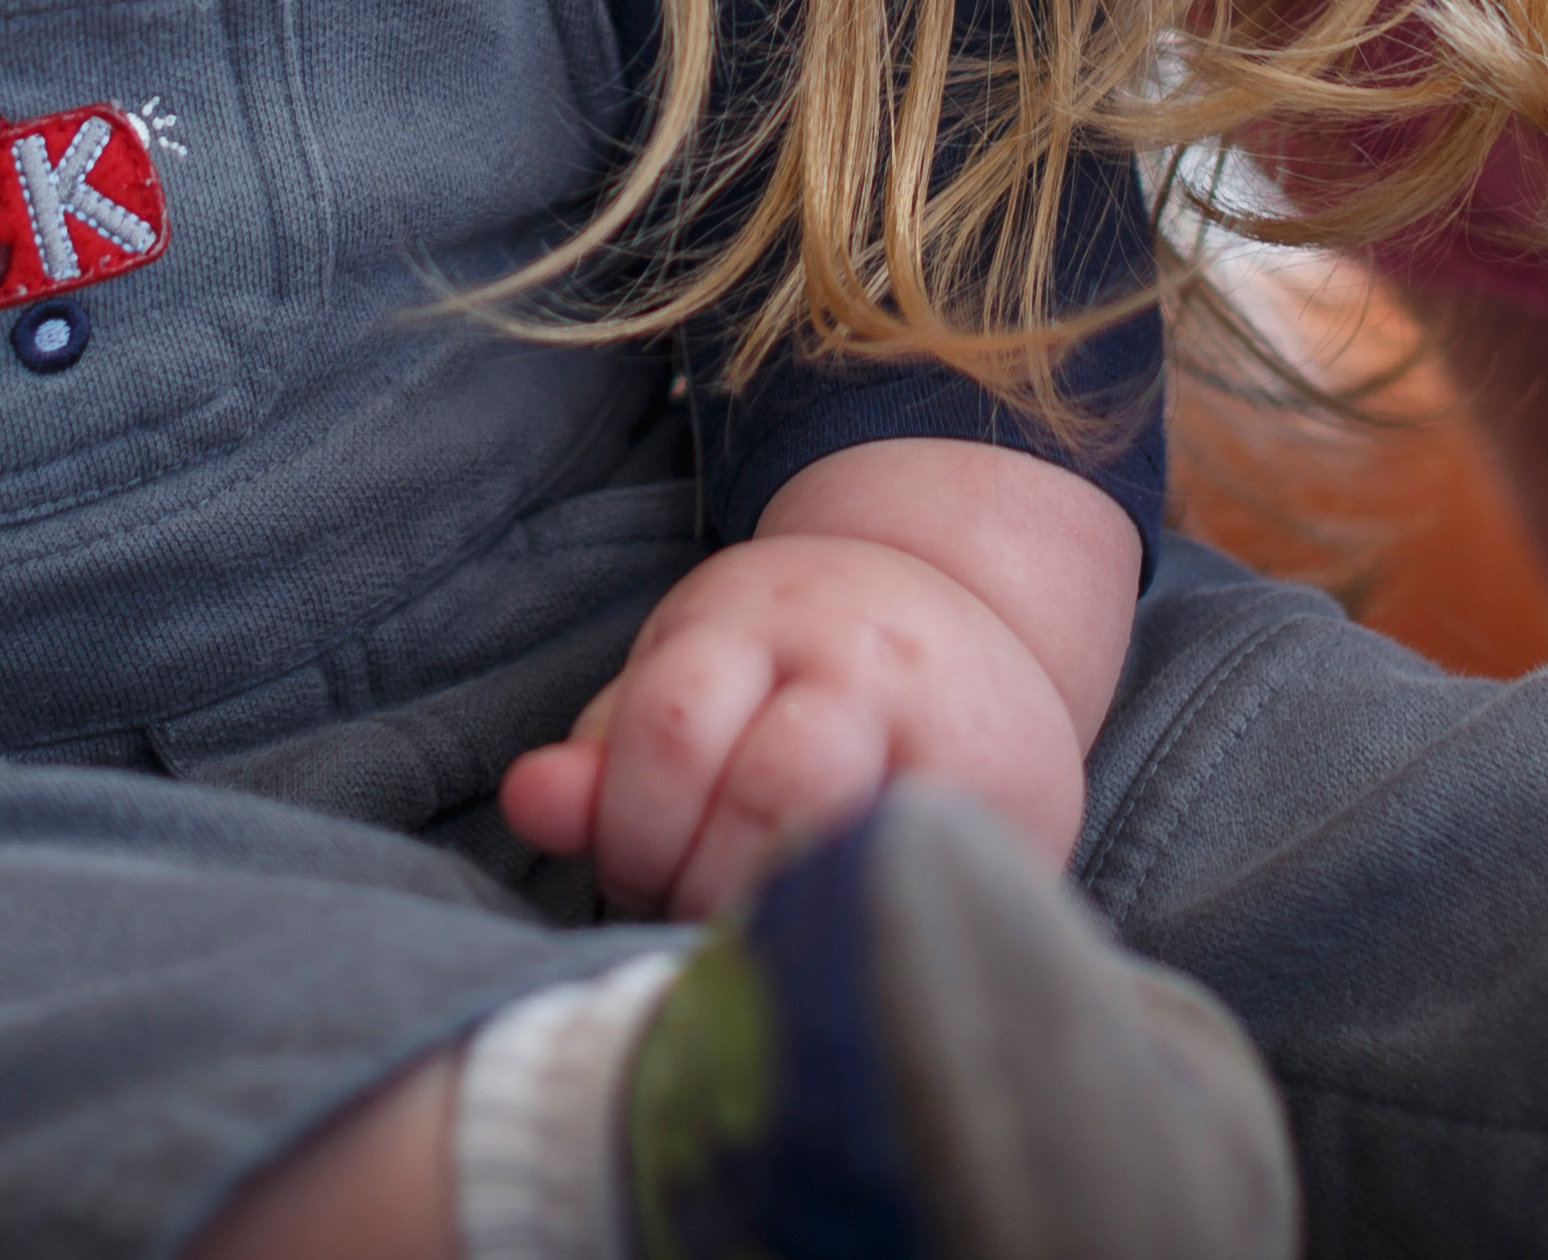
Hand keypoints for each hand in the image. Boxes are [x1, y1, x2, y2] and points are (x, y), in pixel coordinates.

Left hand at [500, 530, 1088, 918]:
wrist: (967, 611)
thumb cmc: (792, 667)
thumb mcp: (689, 671)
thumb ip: (607, 749)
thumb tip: (528, 804)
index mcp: (752, 615)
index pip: (671, 730)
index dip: (635, 830)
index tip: (638, 870)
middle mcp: (856, 659)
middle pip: (764, 796)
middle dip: (707, 886)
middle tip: (697, 911)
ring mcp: (944, 728)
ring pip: (855, 840)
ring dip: (783, 914)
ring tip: (762, 928)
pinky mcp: (1019, 798)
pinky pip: (930, 880)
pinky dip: (871, 921)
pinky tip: (843, 936)